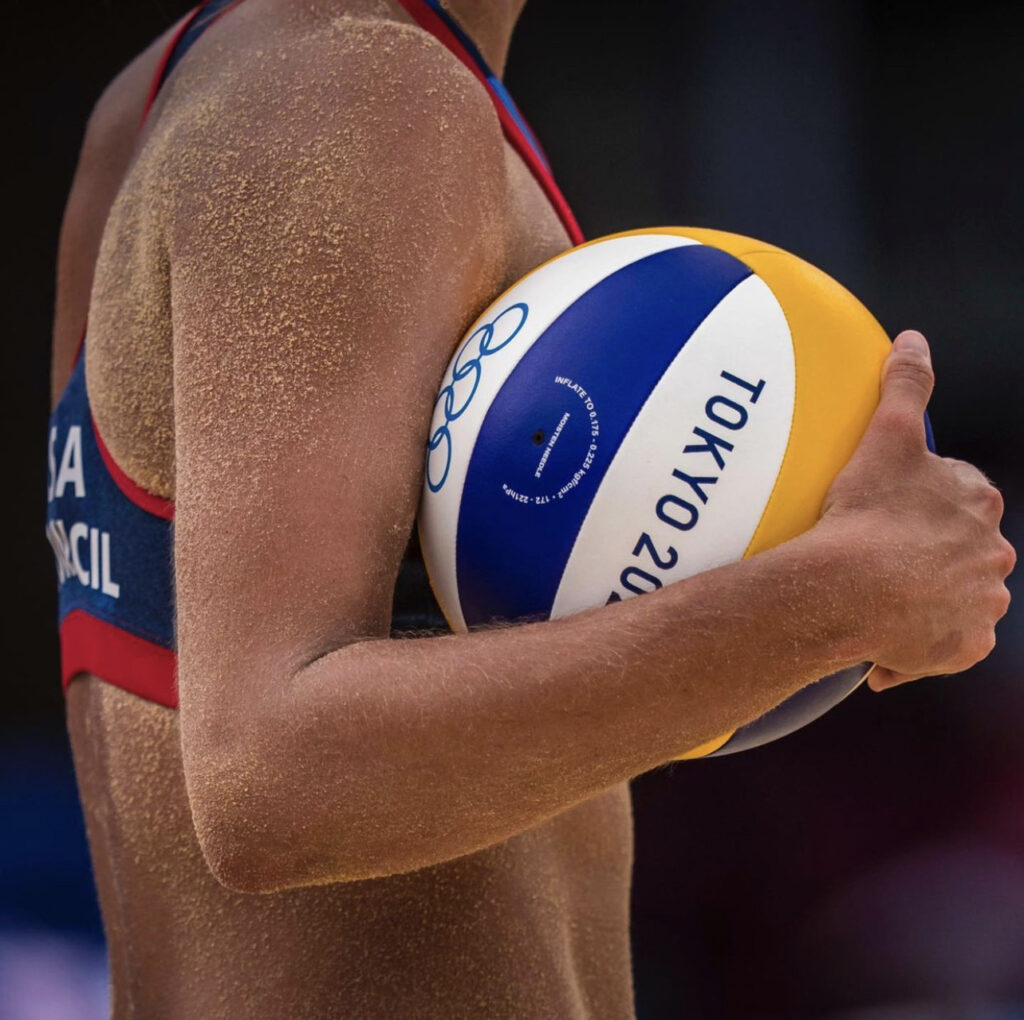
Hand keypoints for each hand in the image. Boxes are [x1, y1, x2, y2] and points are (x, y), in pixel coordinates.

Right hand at [819, 330, 1014, 689]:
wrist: (851, 587)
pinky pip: (944, 645)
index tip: (891, 507)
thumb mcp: (890, 434)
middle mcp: (990, 555)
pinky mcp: (960, 648)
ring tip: (875, 595)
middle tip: (877, 550)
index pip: (961, 496)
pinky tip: (884, 642)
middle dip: (928, 550)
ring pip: (954, 596)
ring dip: (924, 597)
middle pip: (959, 547)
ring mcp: (978, 604)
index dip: (925, 500)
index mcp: (979, 504)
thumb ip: (907, 383)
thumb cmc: (869, 512)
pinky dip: (919, 645)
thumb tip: (912, 339)